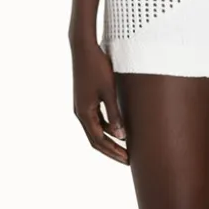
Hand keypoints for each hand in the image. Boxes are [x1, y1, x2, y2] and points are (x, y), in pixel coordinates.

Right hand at [71, 38, 127, 163]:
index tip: (127, 159)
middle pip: (96, 139)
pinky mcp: (85, 100)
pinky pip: (96, 120)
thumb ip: (115, 114)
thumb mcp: (109, 91)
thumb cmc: (97, 67)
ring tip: (126, 148)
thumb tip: (121, 136)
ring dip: (110, 140)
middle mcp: (80, 112)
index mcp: (84, 113)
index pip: (99, 140)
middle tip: (128, 160)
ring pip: (95, 130)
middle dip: (111, 151)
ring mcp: (81, 106)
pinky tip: (120, 130)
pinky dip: (107, 128)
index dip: (113, 152)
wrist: (83, 48)